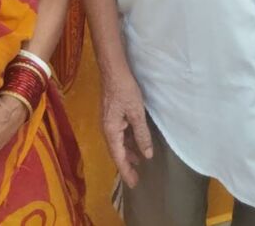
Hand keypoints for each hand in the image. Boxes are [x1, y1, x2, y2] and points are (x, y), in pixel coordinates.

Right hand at [102, 67, 152, 188]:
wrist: (113, 70)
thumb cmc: (124, 90)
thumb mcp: (136, 113)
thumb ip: (142, 135)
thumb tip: (147, 155)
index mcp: (111, 130)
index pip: (118, 156)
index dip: (126, 171)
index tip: (133, 184)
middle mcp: (107, 128)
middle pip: (116, 151)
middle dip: (126, 164)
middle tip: (136, 177)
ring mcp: (109, 120)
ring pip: (118, 141)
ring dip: (127, 151)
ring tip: (138, 161)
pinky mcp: (112, 113)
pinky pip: (119, 132)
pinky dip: (127, 140)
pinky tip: (135, 140)